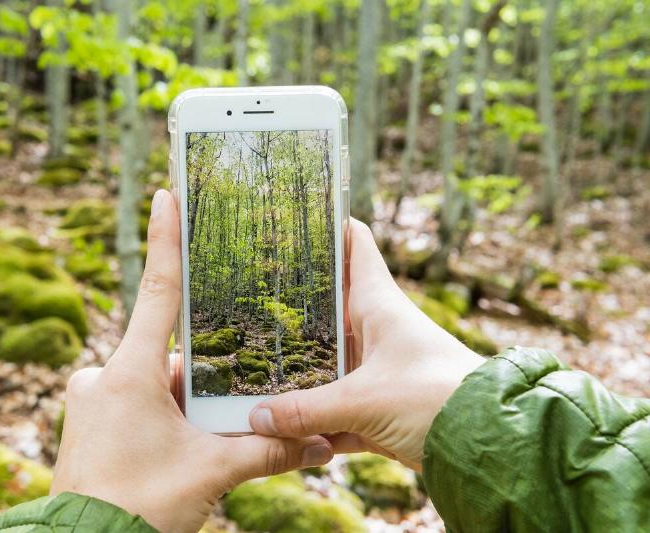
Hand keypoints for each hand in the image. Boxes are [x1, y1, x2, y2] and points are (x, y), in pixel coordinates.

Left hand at [50, 190, 333, 532]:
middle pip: (168, 353)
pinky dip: (164, 416)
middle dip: (202, 372)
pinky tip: (183, 446)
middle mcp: (103, 377)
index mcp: (129, 373)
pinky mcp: (88, 423)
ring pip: (154, 384)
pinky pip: (135, 404)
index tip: (166, 194)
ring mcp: (91, 400)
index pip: (156, 291)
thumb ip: (266, 450)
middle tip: (232, 396)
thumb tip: (321, 443)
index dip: (164, 240)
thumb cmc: (138, 506)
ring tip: (207, 439)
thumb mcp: (210, 473)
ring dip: (185, 402)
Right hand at [249, 219, 484, 470]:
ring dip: (296, 373)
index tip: (293, 214)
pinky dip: (312, 421)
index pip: (353, 244)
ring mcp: (375, 369)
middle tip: (245, 298)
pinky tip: (280, 430)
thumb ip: (306, 410)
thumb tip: (257, 418)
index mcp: (378, 304)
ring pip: (325, 363)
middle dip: (289, 308)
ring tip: (251, 369)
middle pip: (325, 307)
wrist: (489, 444)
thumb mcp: (364, 401)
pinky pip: (333, 410)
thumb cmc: (437, 398)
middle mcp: (375, 330)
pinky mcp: (378, 407)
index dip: (328, 225)